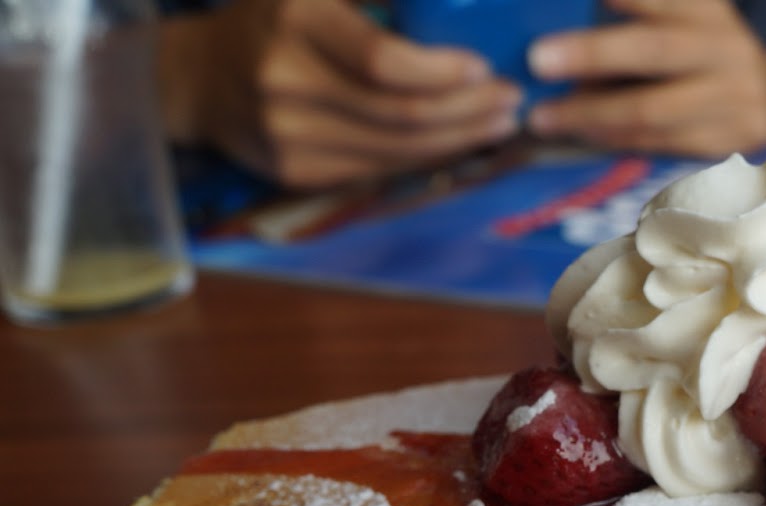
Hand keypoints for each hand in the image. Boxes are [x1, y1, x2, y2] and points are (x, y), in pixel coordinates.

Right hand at [158, 0, 525, 188]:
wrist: (199, 78)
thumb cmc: (271, 19)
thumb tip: (452, 5)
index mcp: (294, 21)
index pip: (381, 61)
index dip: (439, 71)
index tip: (483, 67)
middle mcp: (285, 81)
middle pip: (399, 113)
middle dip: (468, 110)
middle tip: (511, 100)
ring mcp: (287, 135)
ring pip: (396, 149)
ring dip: (459, 138)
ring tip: (499, 122)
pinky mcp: (295, 172)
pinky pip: (379, 170)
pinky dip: (427, 157)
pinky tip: (458, 141)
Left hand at [522, 0, 765, 156]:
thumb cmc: (706, 53)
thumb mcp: (688, 18)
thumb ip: (642, 14)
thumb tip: (566, 16)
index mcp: (707, 10)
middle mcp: (723, 49)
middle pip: (653, 50)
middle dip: (591, 55)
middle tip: (538, 60)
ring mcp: (729, 98)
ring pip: (652, 109)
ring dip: (591, 113)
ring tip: (545, 116)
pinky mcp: (724, 141)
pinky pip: (659, 143)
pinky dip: (616, 140)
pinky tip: (583, 135)